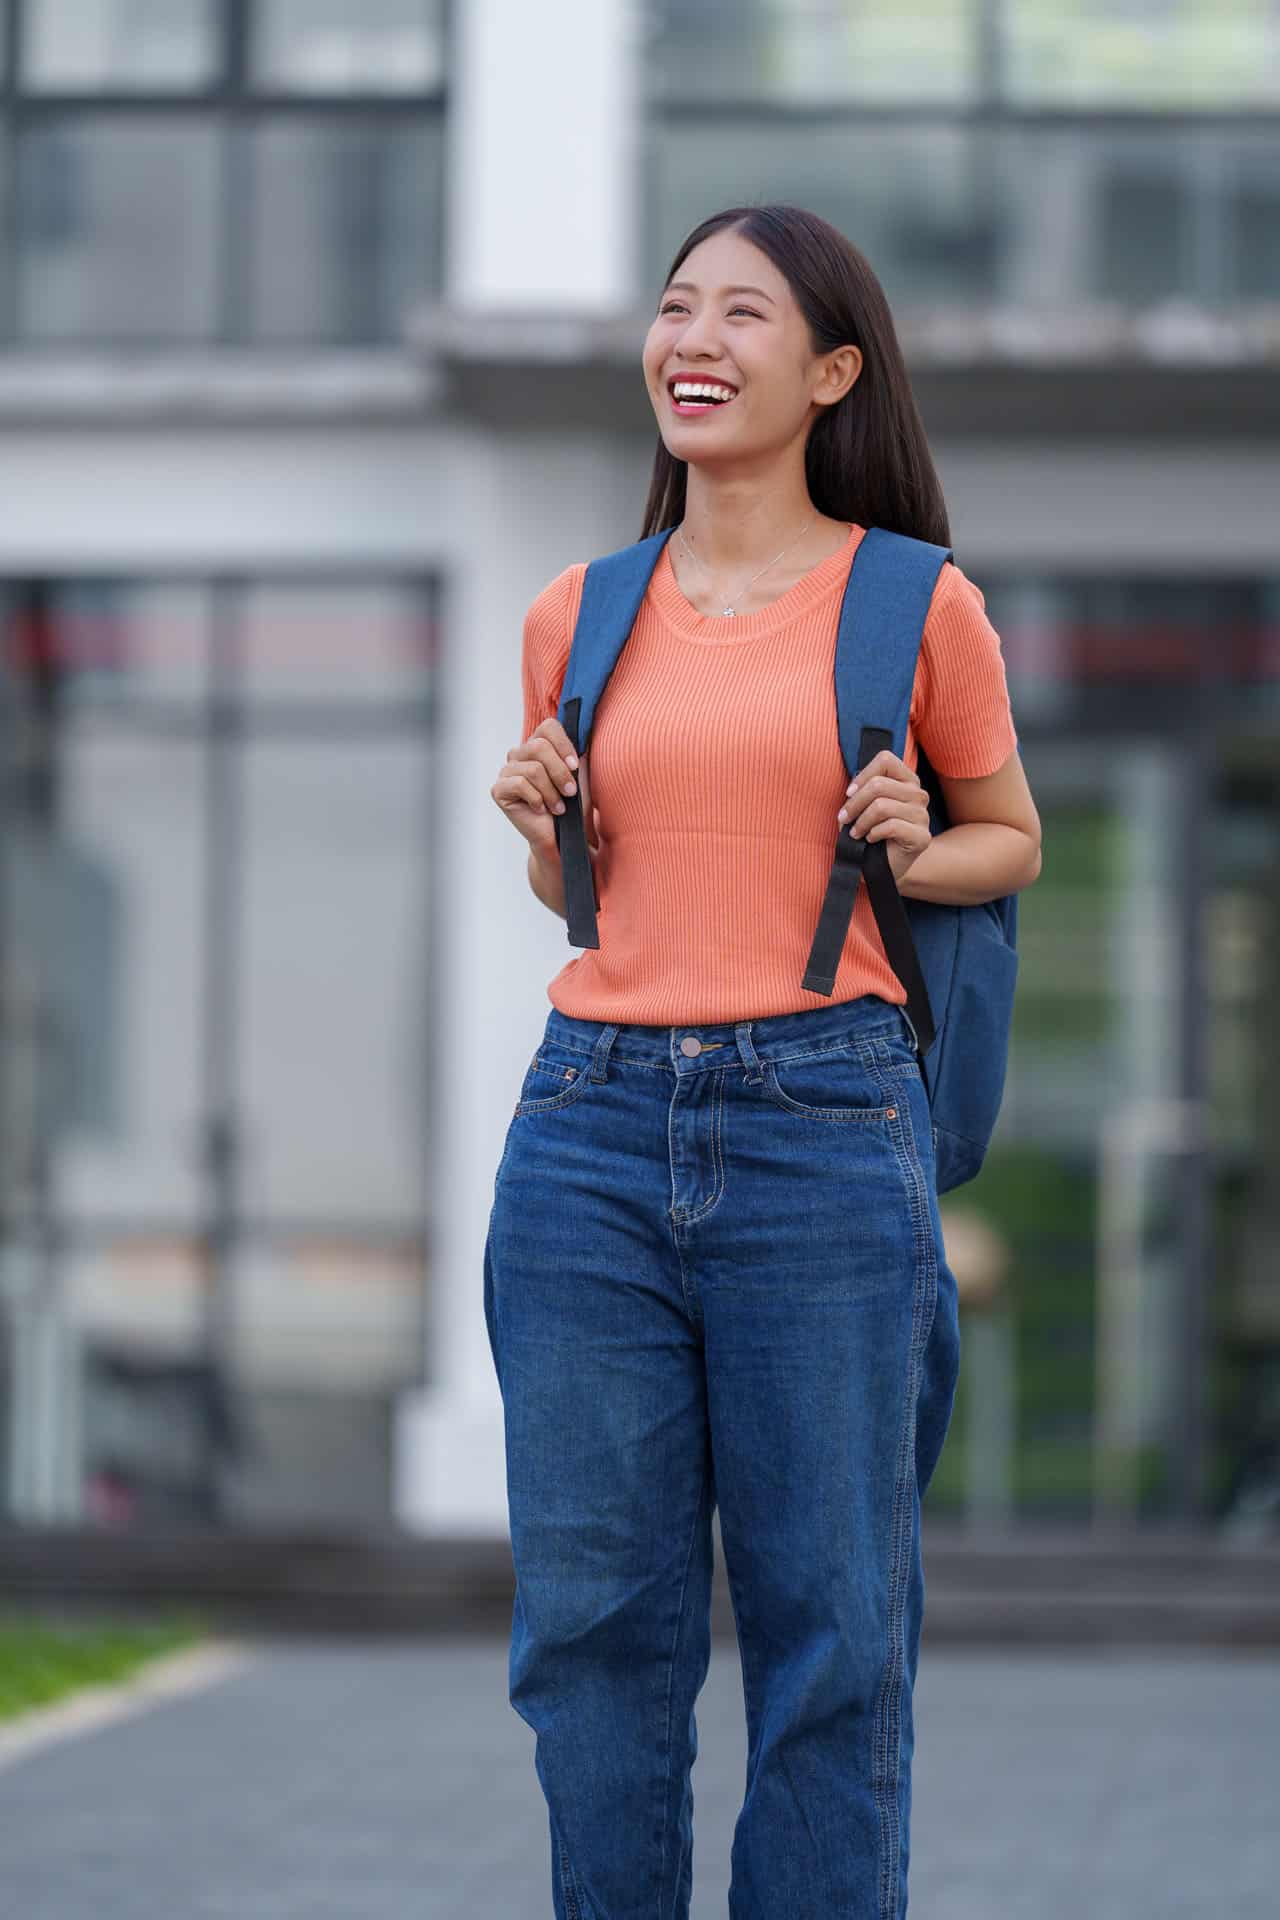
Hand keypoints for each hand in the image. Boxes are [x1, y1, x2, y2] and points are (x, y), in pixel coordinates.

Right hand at [492, 719, 602, 865]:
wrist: (563, 837)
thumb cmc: (573, 807)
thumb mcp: (581, 776)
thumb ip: (579, 752)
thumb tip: (584, 732)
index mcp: (540, 745)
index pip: (548, 727)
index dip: (563, 745)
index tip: (575, 766)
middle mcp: (520, 754)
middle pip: (539, 746)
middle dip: (560, 773)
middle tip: (570, 793)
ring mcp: (507, 771)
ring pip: (533, 769)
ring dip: (551, 792)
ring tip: (558, 807)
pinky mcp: (499, 789)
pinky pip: (520, 784)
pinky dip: (536, 799)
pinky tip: (540, 809)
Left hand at [835, 750, 930, 886]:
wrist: (882, 867)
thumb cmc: (870, 833)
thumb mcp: (863, 807)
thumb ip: (862, 791)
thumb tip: (852, 789)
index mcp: (906, 781)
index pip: (886, 760)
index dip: (863, 775)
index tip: (848, 793)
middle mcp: (919, 795)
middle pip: (879, 784)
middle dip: (855, 803)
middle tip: (843, 819)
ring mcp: (923, 816)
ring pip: (882, 806)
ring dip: (861, 821)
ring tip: (855, 833)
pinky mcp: (922, 837)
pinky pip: (891, 826)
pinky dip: (873, 832)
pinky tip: (870, 839)